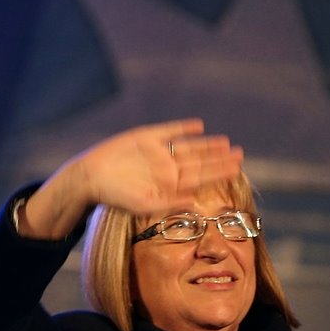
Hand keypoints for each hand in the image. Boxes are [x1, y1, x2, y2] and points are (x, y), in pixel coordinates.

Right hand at [20, 119, 243, 237]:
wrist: (89, 177)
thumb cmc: (116, 196)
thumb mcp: (144, 204)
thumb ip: (171, 203)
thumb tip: (196, 203)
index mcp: (171, 185)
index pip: (201, 178)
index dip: (219, 173)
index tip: (237, 169)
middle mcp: (169, 168)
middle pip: (200, 162)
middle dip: (220, 159)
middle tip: (240, 154)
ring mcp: (159, 152)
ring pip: (189, 147)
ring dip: (207, 145)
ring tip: (226, 143)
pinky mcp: (146, 137)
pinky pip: (168, 132)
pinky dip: (183, 128)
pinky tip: (199, 126)